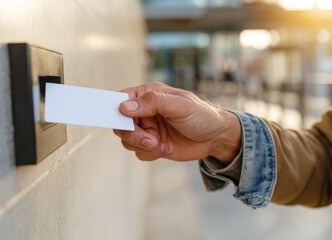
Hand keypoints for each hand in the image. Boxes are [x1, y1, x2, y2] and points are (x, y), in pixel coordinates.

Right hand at [113, 82, 240, 162]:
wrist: (215, 138)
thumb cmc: (201, 115)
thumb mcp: (181, 105)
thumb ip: (153, 102)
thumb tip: (125, 107)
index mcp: (148, 95)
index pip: (121, 100)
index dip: (115, 111)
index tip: (122, 122)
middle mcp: (144, 111)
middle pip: (120, 124)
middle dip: (133, 135)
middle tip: (150, 140)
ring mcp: (147, 129)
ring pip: (128, 141)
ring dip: (143, 146)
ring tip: (162, 144)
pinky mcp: (152, 145)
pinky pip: (139, 153)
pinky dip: (151, 154)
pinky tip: (167, 148)